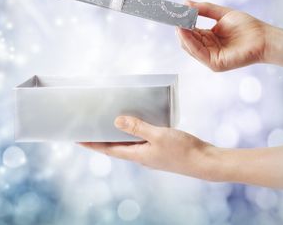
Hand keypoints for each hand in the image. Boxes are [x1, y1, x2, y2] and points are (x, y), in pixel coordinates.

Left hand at [77, 116, 282, 188]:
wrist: (205, 161)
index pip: (108, 149)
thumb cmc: (183, 150)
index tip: (77, 138)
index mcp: (137, 155)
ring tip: (107, 123)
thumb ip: (137, 127)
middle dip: (101, 138)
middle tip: (89, 127)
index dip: (92, 144)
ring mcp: (150, 154)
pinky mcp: (159, 149)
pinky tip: (135, 123)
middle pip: (115, 147)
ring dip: (116, 135)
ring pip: (128, 143)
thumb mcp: (158, 136)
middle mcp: (141, 156)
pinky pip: (140, 139)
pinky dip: (133, 132)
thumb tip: (116, 122)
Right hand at [176, 1, 268, 70]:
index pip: (190, 31)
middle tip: (172, 16)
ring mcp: (210, 57)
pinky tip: (184, 30)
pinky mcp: (214, 63)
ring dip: (182, 34)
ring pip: (189, 47)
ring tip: (177, 22)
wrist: (264, 37)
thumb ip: (204, 9)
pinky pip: (197, 52)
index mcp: (208, 37)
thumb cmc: (247, 27)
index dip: (181, 22)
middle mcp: (207, 48)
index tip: (173, 13)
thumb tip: (186, 2)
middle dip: (179, 28)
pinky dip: (189, 42)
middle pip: (187, 40)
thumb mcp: (222, 14)